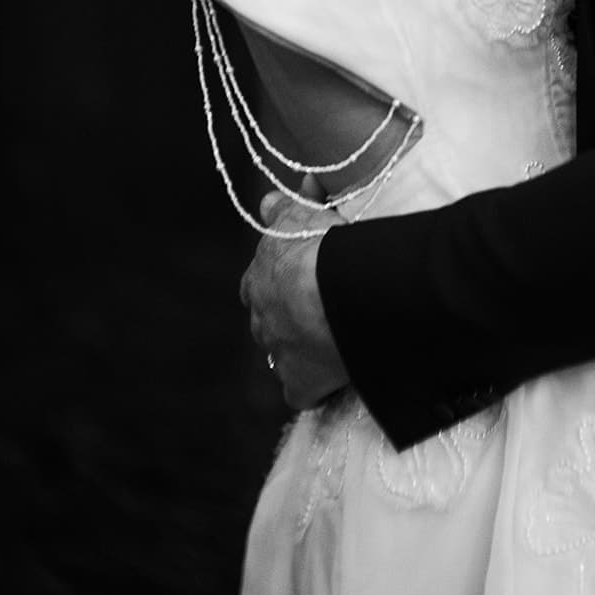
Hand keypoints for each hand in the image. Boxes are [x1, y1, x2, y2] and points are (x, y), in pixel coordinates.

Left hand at [239, 191, 348, 408]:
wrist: (337, 291)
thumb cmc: (320, 248)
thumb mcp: (300, 217)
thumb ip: (282, 210)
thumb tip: (269, 202)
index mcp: (257, 281)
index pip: (258, 285)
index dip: (280, 284)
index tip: (303, 280)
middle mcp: (259, 320)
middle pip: (269, 324)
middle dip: (289, 320)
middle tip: (322, 311)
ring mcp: (277, 354)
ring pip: (283, 357)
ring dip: (301, 352)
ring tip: (334, 341)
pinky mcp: (298, 383)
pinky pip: (301, 391)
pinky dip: (314, 387)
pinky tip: (334, 378)